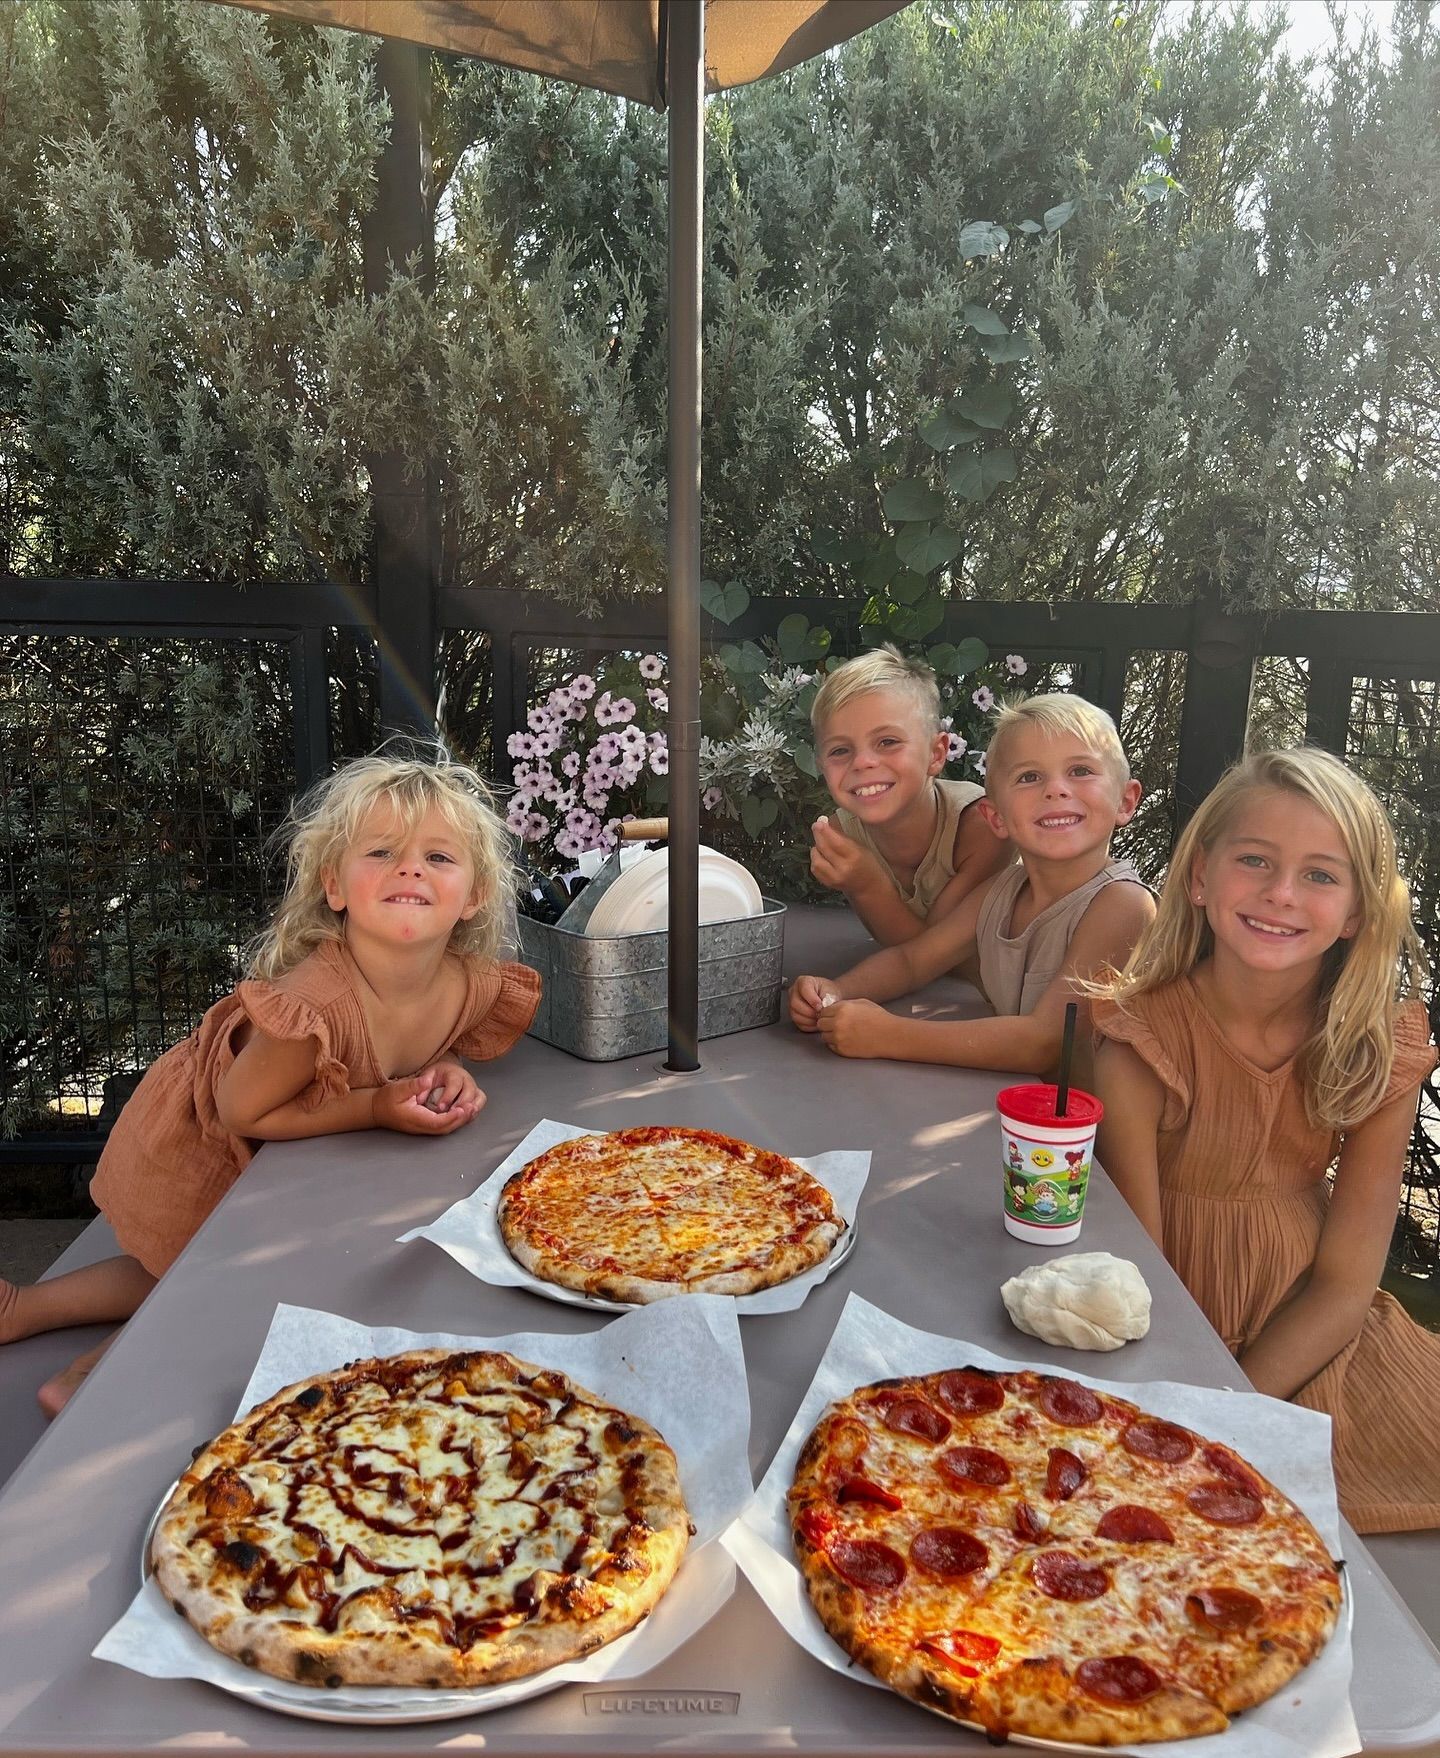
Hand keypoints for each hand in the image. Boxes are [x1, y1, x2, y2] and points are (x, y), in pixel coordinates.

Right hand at [371, 1067, 486, 1133]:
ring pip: (444, 1129)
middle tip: (472, 1108)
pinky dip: (453, 1121)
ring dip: (458, 1121)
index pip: (437, 1122)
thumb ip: (414, 1085)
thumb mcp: (398, 1089)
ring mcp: (422, 1128)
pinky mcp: (424, 1125)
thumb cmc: (386, 1099)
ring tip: (470, 1109)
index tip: (463, 1108)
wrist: (375, 1109)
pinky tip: (461, 1112)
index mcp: (415, 1118)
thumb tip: (427, 1080)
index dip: (452, 1117)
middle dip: (460, 1120)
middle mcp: (420, 1126)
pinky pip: (441, 1127)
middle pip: (444, 1128)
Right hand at [789, 972, 841, 1031]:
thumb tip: (821, 1010)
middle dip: (810, 1011)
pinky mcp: (794, 1014)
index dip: (812, 1000)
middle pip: (795, 1003)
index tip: (821, 1006)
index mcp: (803, 981)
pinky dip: (808, 1025)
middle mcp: (794, 991)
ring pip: (795, 1015)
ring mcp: (792, 1003)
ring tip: (819, 1018)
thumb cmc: (830, 993)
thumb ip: (825, 1000)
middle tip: (820, 1014)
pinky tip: (816, 1022)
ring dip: (809, 1019)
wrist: (830, 998)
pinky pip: (798, 1023)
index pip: (803, 989)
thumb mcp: (830, 992)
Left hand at [810, 816, 884, 897]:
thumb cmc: (868, 864)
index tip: (820, 820)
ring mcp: (834, 877)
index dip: (825, 830)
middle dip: (818, 834)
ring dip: (816, 848)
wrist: (870, 887)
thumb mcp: (862, 848)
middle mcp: (843, 868)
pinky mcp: (828, 883)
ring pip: (816, 859)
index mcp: (855, 856)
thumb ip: (845, 837)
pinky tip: (820, 854)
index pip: (836, 841)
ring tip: (821, 843)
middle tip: (817, 825)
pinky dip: (816, 859)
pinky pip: (815, 869)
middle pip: (824, 848)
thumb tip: (829, 823)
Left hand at [816, 997, 893, 1058]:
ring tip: (844, 1033)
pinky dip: (836, 1043)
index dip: (828, 1014)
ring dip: (830, 1034)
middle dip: (827, 1024)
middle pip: (820, 1024)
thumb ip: (843, 1005)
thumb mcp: (861, 1003)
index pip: (822, 1012)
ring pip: (824, 1036)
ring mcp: (839, 1038)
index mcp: (841, 1009)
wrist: (890, 1036)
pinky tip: (847, 1040)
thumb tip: (831, 1008)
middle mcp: (837, 1023)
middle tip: (837, 1025)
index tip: (833, 1016)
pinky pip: (831, 1046)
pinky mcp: (842, 1050)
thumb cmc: (878, 1018)